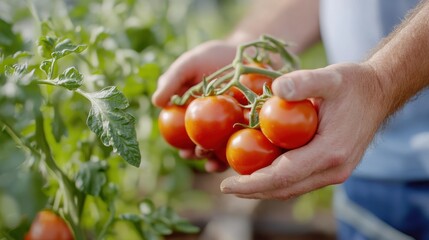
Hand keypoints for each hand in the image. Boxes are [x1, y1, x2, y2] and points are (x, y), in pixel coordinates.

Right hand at [152, 40, 236, 171]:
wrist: (244, 51)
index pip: (187, 135)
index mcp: (195, 114)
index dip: (183, 146)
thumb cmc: (212, 58)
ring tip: (213, 162)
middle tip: (198, 155)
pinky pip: (246, 138)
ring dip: (218, 158)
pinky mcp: (252, 122)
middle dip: (200, 154)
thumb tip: (156, 102)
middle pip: (205, 144)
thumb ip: (172, 80)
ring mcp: (233, 124)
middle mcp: (213, 123)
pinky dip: (242, 147)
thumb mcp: (189, 64)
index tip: (182, 150)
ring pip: (224, 145)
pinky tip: (238, 154)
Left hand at [220, 62, 388, 199]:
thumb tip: (276, 89)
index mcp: (331, 151)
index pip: (284, 176)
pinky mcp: (332, 168)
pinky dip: (277, 180)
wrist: (378, 93)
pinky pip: (299, 180)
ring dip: (264, 188)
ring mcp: (334, 171)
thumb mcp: (330, 76)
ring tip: (238, 183)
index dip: (252, 183)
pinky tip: (260, 170)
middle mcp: (334, 169)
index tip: (226, 185)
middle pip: (285, 189)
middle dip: (253, 191)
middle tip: (225, 186)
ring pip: (292, 188)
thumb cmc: (353, 84)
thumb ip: (304, 82)